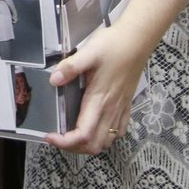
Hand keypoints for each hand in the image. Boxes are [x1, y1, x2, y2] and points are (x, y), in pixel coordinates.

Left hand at [46, 23, 147, 154]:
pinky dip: (104, 138)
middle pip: (94, 146)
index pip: (83, 135)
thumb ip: (71, 67)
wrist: (138, 40)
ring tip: (72, 135)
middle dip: (73, 148)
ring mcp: (120, 109)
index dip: (65, 142)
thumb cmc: (115, 46)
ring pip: (106, 142)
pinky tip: (95, 127)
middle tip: (58, 137)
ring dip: (88, 145)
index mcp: (99, 100)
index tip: (50, 136)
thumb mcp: (89, 52)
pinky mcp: (126, 105)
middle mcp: (111, 110)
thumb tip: (53, 80)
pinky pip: (118, 132)